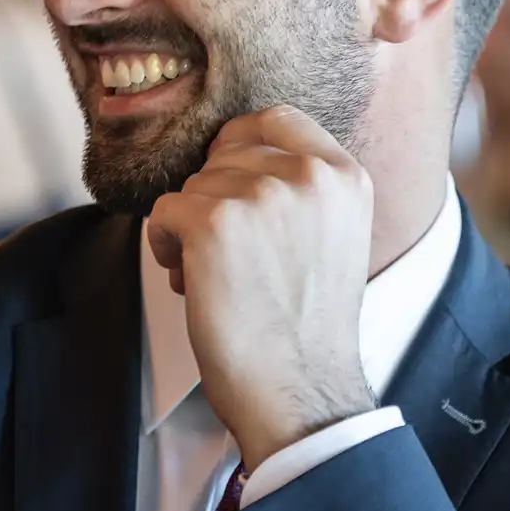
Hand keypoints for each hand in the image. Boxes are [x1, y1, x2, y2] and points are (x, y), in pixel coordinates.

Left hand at [145, 105, 374, 467]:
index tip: (234, 186)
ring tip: (219, 277)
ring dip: (191, 228)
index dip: (241, 148)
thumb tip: (238, 155)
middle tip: (232, 255)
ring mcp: (259, 195)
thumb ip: (304, 188)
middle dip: (215, 199)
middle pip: (225, 154)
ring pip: (193, 186)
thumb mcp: (334, 236)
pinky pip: (164, 213)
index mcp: (345, 175)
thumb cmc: (309, 328)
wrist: (300, 392)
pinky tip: (192, 282)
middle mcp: (308, 175)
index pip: (276, 118)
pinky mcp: (212, 222)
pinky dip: (166, 247)